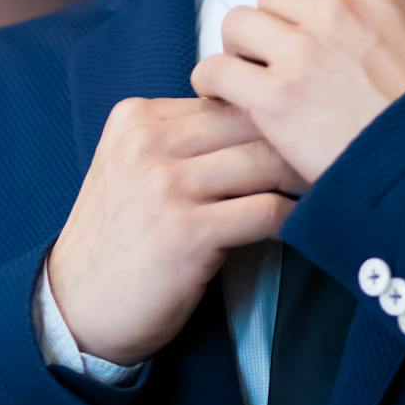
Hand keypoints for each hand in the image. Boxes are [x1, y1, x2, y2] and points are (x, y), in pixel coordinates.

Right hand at [48, 95, 306, 366]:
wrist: (78, 306)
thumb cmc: (119, 237)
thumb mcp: (132, 167)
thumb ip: (181, 138)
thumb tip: (262, 119)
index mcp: (135, 117)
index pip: (224, 98)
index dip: (267, 116)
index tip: (297, 132)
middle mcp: (147, 143)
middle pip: (248, 122)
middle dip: (292, 139)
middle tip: (326, 157)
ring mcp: (165, 186)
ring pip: (263, 161)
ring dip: (300, 177)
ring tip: (321, 187)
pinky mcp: (187, 232)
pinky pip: (266, 210)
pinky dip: (291, 216)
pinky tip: (298, 224)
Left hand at [190, 0, 404, 186]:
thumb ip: (374, 18)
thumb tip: (335, 19)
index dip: (300, 10)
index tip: (301, 35)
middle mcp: (334, 9)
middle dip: (269, 28)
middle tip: (273, 62)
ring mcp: (302, 51)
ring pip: (238, 24)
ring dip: (239, 51)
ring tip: (247, 79)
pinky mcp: (276, 96)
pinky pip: (217, 70)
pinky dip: (213, 82)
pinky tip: (222, 96)